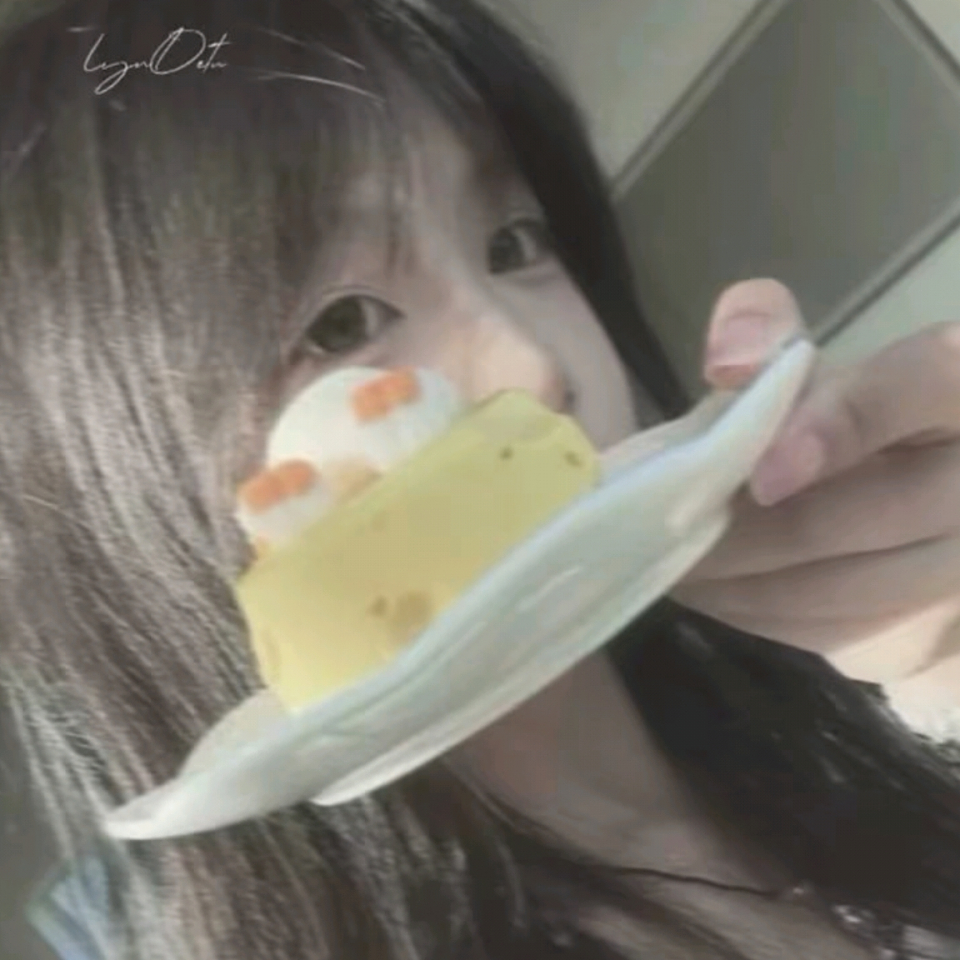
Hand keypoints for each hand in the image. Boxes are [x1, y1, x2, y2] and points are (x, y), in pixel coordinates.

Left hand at [671, 279, 959, 682]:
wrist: (900, 501)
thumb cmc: (833, 416)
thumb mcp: (806, 360)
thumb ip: (764, 328)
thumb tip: (731, 361)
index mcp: (959, 384)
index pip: (927, 382)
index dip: (841, 425)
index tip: (761, 475)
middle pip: (875, 509)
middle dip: (757, 527)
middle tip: (670, 529)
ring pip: (851, 584)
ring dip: (746, 580)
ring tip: (674, 562)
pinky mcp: (928, 622)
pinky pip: (838, 628)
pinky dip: (760, 612)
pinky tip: (711, 592)